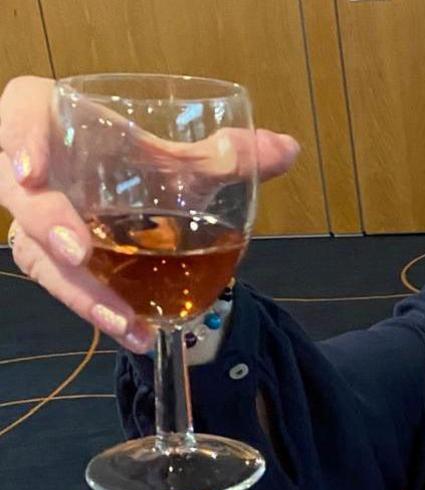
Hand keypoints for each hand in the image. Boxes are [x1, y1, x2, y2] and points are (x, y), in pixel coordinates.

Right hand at [0, 76, 299, 351]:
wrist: (127, 193)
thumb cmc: (140, 160)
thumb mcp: (184, 157)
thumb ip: (230, 154)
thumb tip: (288, 150)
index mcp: (58, 121)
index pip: (19, 112)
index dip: (18, 136)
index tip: (33, 169)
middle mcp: (36, 171)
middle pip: (24, 197)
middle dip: (48, 225)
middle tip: (80, 252)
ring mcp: (38, 218)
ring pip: (38, 254)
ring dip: (80, 291)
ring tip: (123, 319)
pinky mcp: (53, 257)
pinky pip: (65, 286)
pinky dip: (101, 310)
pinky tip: (137, 332)